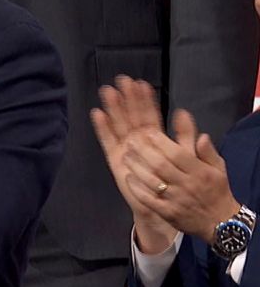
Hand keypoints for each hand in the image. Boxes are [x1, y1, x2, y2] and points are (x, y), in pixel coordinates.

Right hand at [91, 76, 177, 251]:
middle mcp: (138, 140)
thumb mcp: (188, 157)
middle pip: (131, 116)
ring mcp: (125, 149)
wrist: (165, 207)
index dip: (145, 100)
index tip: (141, 83)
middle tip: (122, 80)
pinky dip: (103, 128)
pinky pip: (108, 141)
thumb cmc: (177, 183)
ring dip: (113, 108)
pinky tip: (97, 114)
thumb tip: (182, 112)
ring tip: (108, 91)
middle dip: (127, 98)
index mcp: (155, 138)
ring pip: (119, 124)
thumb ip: (185, 136)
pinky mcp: (115, 159)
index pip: (149, 114)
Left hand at [122, 110, 240, 244]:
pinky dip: (137, 188)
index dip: (161, 142)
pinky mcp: (167, 213)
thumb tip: (201, 134)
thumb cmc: (216, 190)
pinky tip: (128, 178)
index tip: (148, 132)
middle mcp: (187, 185)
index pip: (178, 154)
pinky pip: (149, 200)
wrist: (221, 223)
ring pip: (152, 182)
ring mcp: (176, 200)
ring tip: (126, 155)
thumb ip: (207, 151)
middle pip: (161, 166)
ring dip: (137, 167)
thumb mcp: (218, 168)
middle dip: (144, 152)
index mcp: (200, 172)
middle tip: (131, 141)